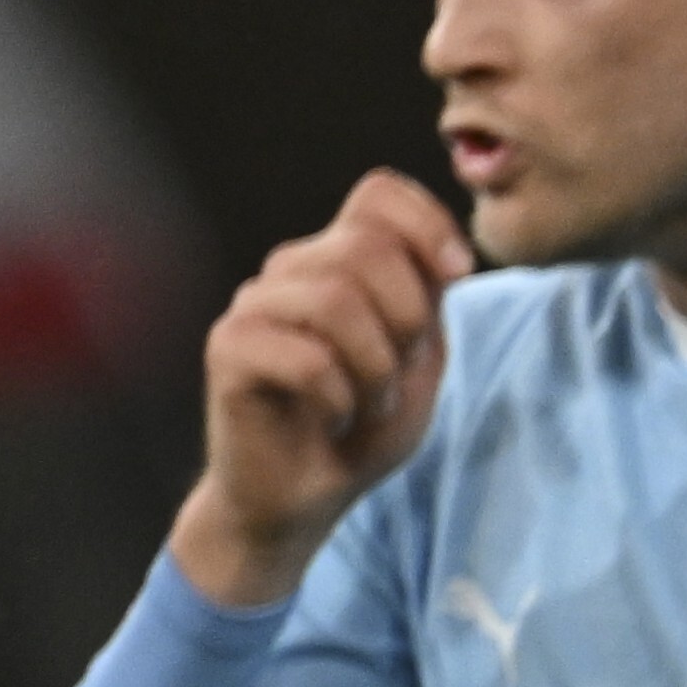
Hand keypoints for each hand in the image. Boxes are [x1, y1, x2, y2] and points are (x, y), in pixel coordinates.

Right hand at [172, 171, 468, 607]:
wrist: (305, 494)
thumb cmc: (363, 423)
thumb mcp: (420, 358)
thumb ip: (430, 299)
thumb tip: (448, 258)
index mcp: (342, 259)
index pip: (379, 192)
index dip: (428, 222)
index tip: (458, 274)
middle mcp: (293, 269)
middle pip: (367, 246)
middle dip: (408, 319)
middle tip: (396, 372)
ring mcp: (255, 303)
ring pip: (334, 299)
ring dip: (375, 367)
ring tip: (367, 402)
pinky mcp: (228, 348)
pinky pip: (304, 357)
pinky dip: (339, 397)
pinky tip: (333, 417)